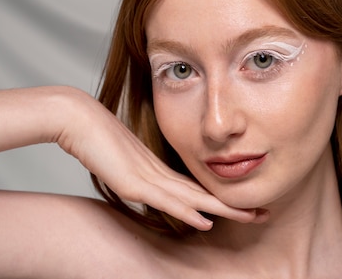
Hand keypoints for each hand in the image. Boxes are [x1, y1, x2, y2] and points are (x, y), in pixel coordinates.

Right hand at [54, 87, 267, 230]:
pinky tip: (206, 222)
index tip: (243, 206)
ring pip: (194, 199)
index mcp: (158, 169)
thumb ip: (133, 175)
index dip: (221, 200)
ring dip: (224, 211)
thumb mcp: (119, 162)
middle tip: (264, 213)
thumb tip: (143, 187)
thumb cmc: (94, 137)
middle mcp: (159, 174)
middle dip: (235, 206)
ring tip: (252, 218)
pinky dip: (188, 213)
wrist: (77, 119)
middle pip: (205, 194)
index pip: (196, 188)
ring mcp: (148, 178)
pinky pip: (167, 201)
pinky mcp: (134, 183)